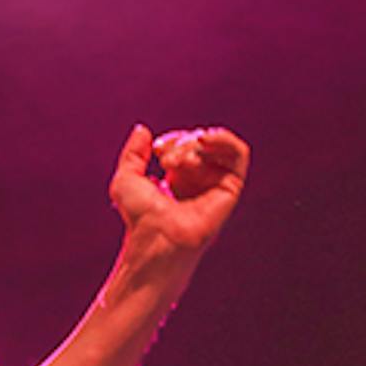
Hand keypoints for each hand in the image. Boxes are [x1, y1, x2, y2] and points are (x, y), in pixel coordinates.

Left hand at [108, 124, 250, 266]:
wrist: (155, 236)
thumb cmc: (139, 216)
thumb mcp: (126, 178)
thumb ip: (133, 153)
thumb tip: (143, 129)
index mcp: (178, 179)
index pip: (184, 144)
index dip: (172, 140)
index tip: (156, 150)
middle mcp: (200, 181)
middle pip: (199, 142)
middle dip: (181, 144)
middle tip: (166, 162)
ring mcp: (216, 184)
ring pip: (216, 145)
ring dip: (197, 143)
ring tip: (180, 160)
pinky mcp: (231, 188)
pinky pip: (239, 154)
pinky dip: (224, 139)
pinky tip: (204, 140)